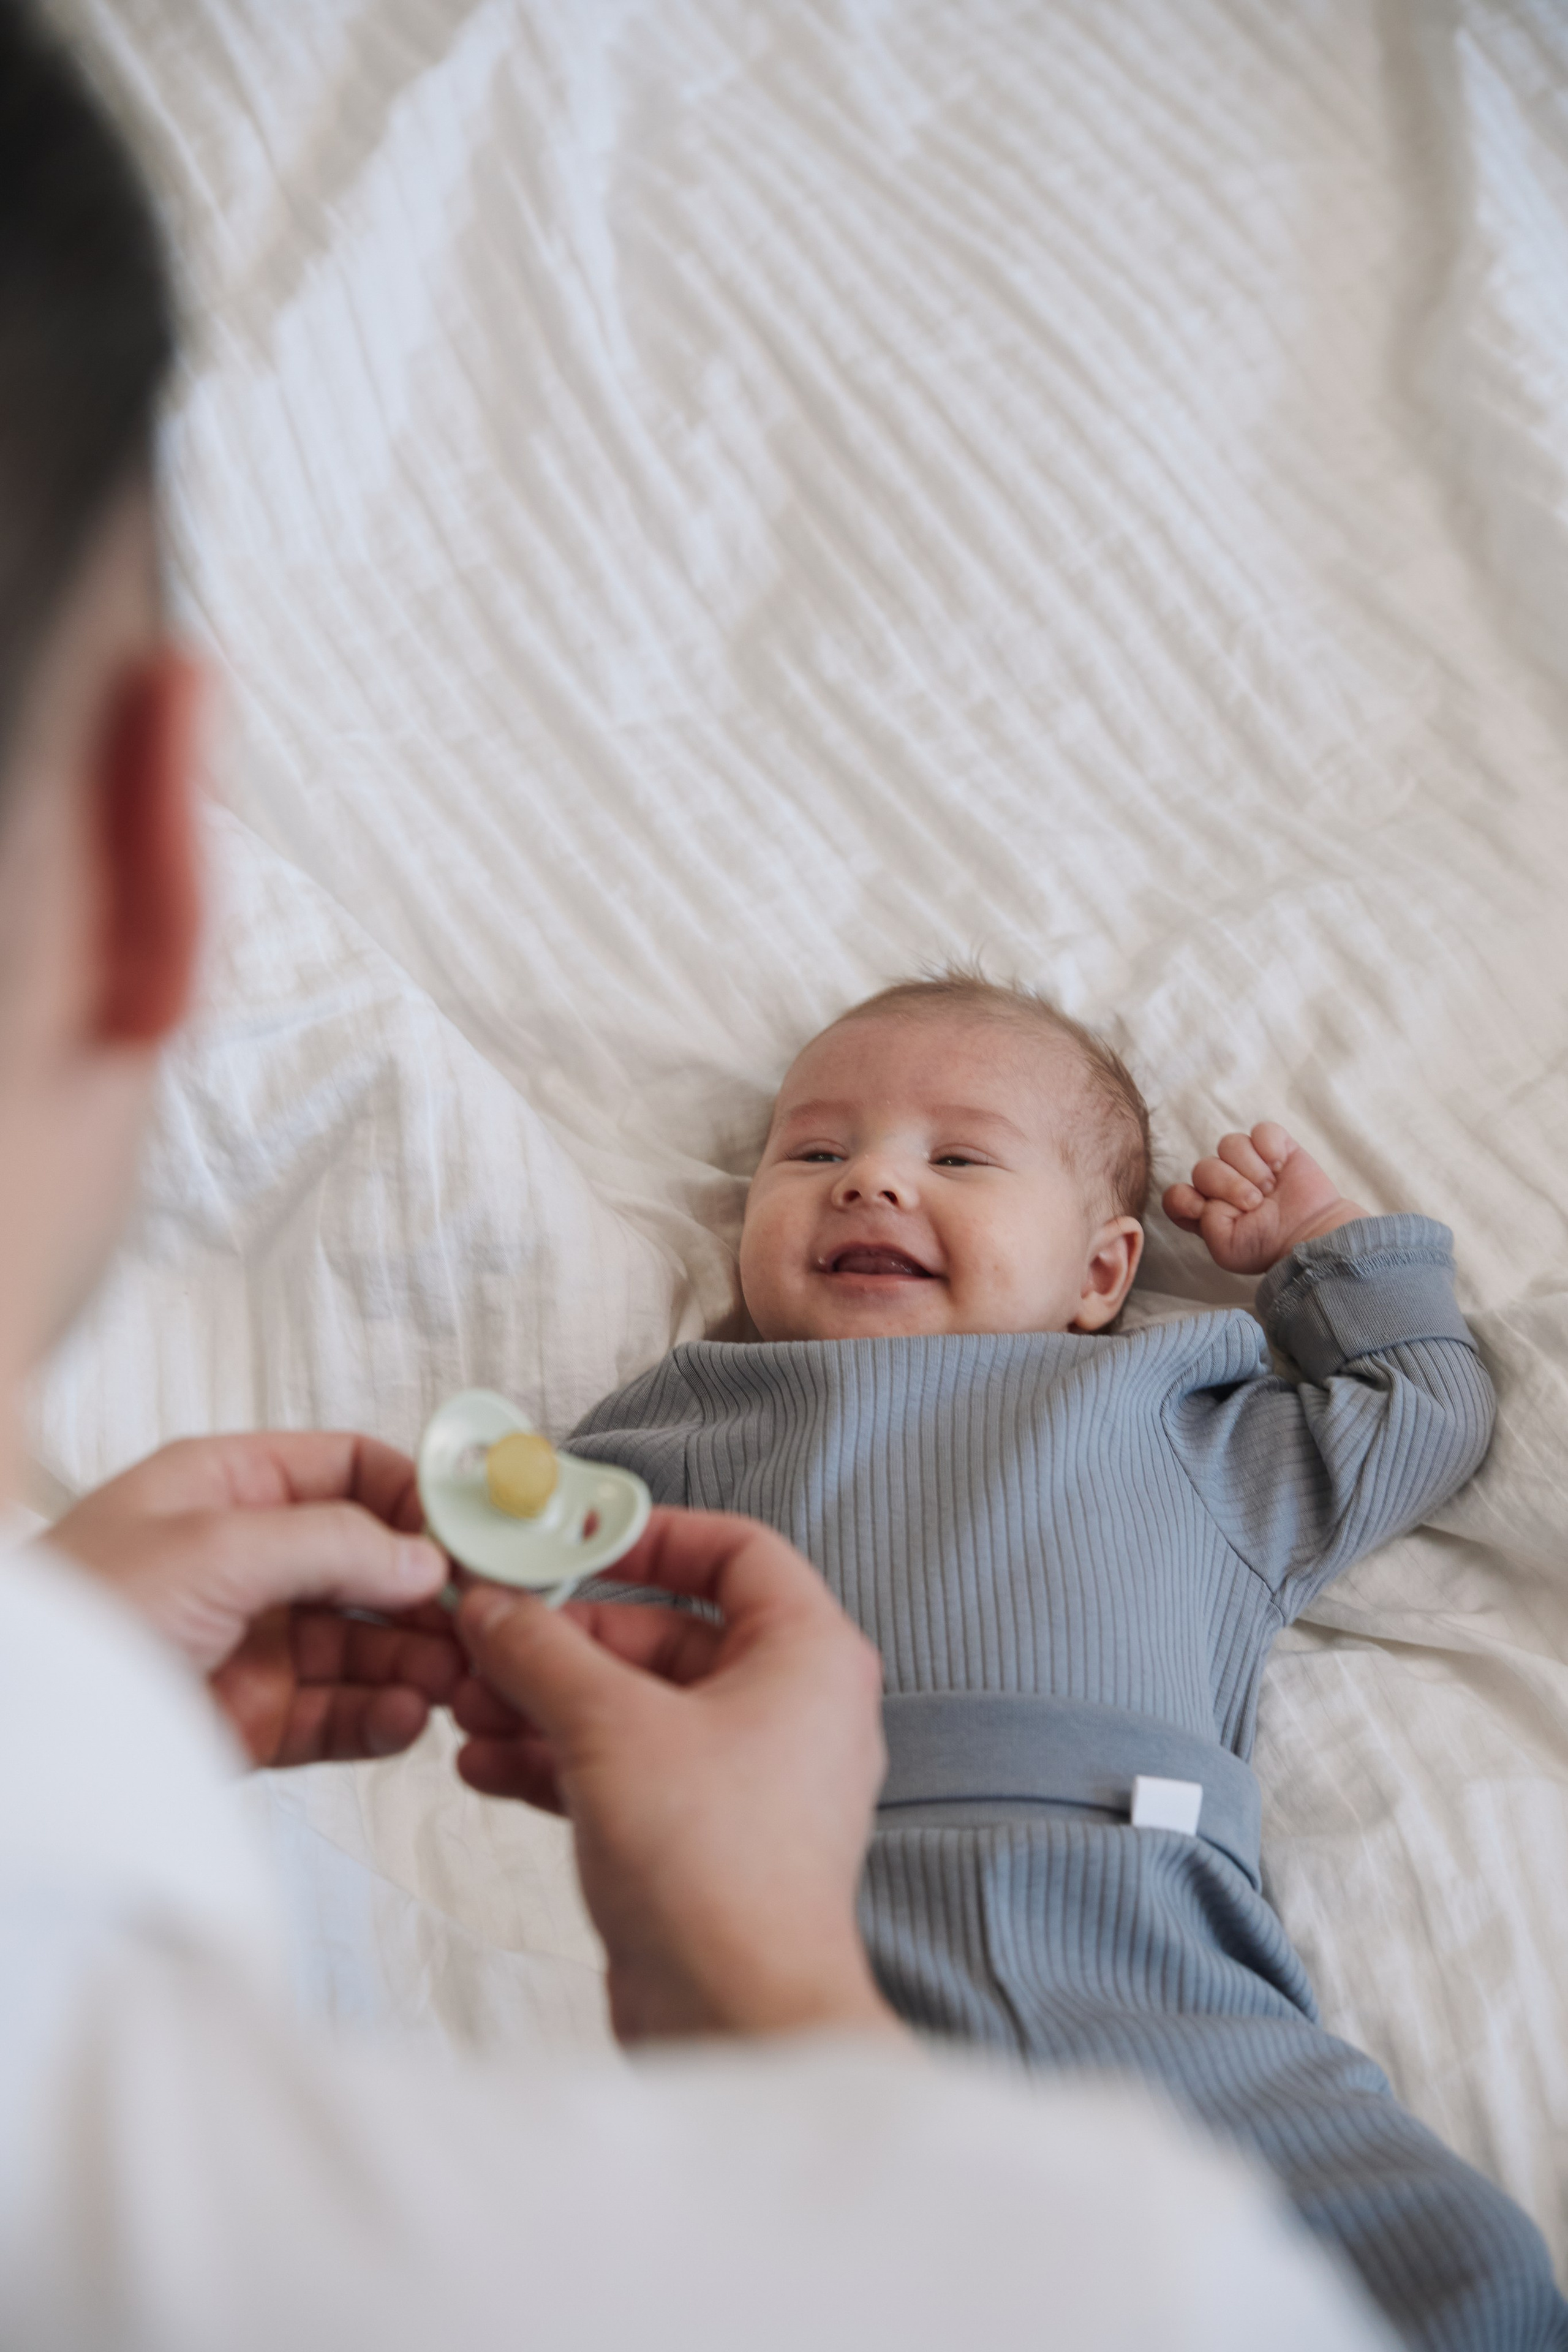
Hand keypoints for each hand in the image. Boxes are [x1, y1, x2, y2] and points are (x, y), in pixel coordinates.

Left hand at [52, 1433, 460, 1766]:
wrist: (22, 1731)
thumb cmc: (81, 1615)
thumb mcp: (213, 1548)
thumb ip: (329, 1544)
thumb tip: (421, 1556)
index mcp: (228, 1490)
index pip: (348, 1472)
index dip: (411, 1498)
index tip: (466, 1534)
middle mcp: (247, 1561)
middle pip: (368, 1564)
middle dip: (426, 1591)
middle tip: (480, 1620)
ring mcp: (252, 1643)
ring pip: (364, 1645)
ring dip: (415, 1659)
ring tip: (454, 1678)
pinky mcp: (253, 1719)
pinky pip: (338, 1714)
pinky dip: (379, 1719)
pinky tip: (406, 1720)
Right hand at [451, 1509, 899, 2045]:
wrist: (737, 2018)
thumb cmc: (717, 1869)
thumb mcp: (608, 1727)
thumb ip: (543, 1651)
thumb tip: (493, 1605)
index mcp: (807, 1654)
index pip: (736, 1552)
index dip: (652, 1535)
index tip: (573, 1537)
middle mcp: (789, 1708)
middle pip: (667, 1633)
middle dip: (567, 1639)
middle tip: (488, 1638)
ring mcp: (746, 1777)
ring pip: (636, 1708)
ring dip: (547, 1702)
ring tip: (466, 1706)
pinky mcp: (703, 1838)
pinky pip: (627, 1771)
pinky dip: (561, 1762)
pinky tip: (486, 1764)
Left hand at [1162, 1122, 1366, 1275]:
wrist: (1312, 1238)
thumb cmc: (1268, 1247)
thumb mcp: (1226, 1249)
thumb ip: (1204, 1222)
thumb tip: (1206, 1197)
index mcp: (1206, 1210)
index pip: (1176, 1194)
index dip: (1186, 1199)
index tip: (1203, 1210)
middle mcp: (1223, 1184)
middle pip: (1203, 1167)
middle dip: (1229, 1186)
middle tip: (1255, 1203)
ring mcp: (1249, 1164)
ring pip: (1229, 1144)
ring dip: (1250, 1168)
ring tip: (1270, 1188)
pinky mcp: (1276, 1148)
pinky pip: (1261, 1131)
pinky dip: (1269, 1146)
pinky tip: (1280, 1167)